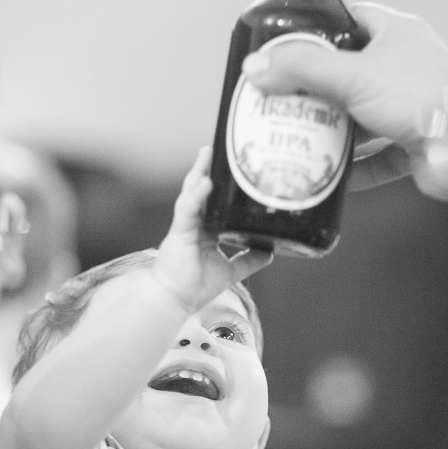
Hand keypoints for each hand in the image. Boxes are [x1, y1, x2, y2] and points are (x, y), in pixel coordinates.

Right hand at [152, 147, 271, 309]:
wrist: (176, 301)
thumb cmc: (196, 287)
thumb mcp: (231, 271)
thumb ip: (249, 260)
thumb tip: (271, 251)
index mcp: (203, 231)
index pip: (210, 201)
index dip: (216, 183)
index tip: (225, 164)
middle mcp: (193, 225)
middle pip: (198, 190)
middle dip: (204, 168)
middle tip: (212, 148)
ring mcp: (184, 227)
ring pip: (190, 194)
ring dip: (198, 172)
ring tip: (206, 154)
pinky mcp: (178, 234)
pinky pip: (187, 210)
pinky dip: (196, 196)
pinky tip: (205, 183)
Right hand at [241, 3, 447, 196]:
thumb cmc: (425, 96)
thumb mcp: (353, 75)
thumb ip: (302, 69)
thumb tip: (255, 67)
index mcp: (396, 34)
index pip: (350, 20)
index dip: (318, 30)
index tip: (286, 47)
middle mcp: (404, 67)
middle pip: (348, 73)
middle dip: (315, 89)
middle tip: (279, 99)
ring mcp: (410, 107)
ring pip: (359, 117)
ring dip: (331, 131)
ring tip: (293, 137)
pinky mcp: (414, 144)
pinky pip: (375, 157)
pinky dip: (352, 169)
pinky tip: (326, 177)